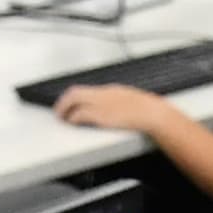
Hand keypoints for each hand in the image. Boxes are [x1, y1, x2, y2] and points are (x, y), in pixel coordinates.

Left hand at [53, 83, 177, 135]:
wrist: (153, 114)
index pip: (87, 90)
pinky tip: (72, 123)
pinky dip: (73, 118)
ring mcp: (101, 103)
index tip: (70, 104)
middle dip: (64, 101)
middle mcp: (103, 94)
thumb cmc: (149, 111)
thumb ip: (122, 104)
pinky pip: (80, 114)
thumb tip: (117, 111)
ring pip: (73, 100)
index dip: (75, 97)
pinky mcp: (100, 115)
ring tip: (61, 117)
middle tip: (59, 110)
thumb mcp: (133, 102)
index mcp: (111, 91)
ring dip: (64, 109)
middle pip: (75, 92)